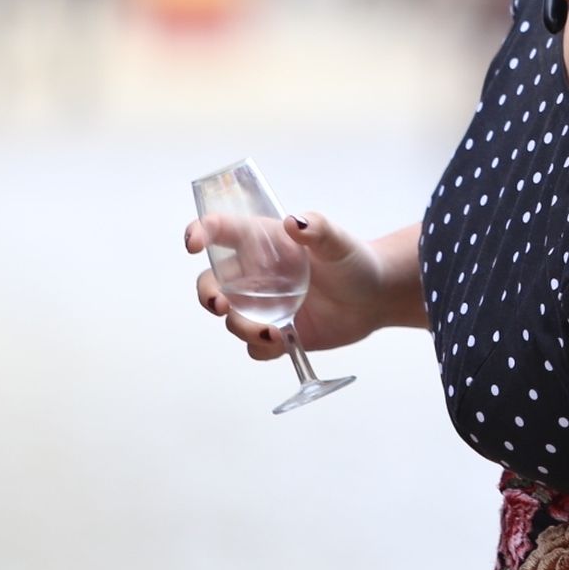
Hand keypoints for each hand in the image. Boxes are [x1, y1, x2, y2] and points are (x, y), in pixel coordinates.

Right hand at [186, 211, 391, 361]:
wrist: (376, 298)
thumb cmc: (353, 260)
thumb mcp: (338, 242)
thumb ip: (317, 229)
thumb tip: (294, 222)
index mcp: (262, 242)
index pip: (220, 231)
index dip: (199, 233)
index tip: (193, 244)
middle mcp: (256, 274)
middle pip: (212, 283)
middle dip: (207, 295)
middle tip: (220, 305)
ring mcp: (263, 305)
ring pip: (231, 319)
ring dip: (241, 328)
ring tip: (271, 333)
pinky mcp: (276, 333)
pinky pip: (254, 346)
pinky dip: (261, 347)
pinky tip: (283, 341)